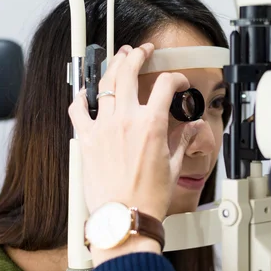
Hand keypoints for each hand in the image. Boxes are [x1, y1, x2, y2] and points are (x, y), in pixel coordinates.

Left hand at [68, 43, 197, 221]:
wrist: (125, 218)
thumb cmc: (147, 199)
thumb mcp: (173, 167)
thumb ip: (182, 141)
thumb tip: (192, 130)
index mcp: (151, 125)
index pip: (166, 86)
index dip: (176, 79)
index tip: (178, 83)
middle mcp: (126, 120)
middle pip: (129, 71)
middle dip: (137, 55)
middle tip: (142, 52)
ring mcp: (103, 127)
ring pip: (105, 83)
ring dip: (112, 66)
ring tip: (118, 59)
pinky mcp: (87, 139)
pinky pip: (78, 109)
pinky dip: (81, 97)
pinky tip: (86, 93)